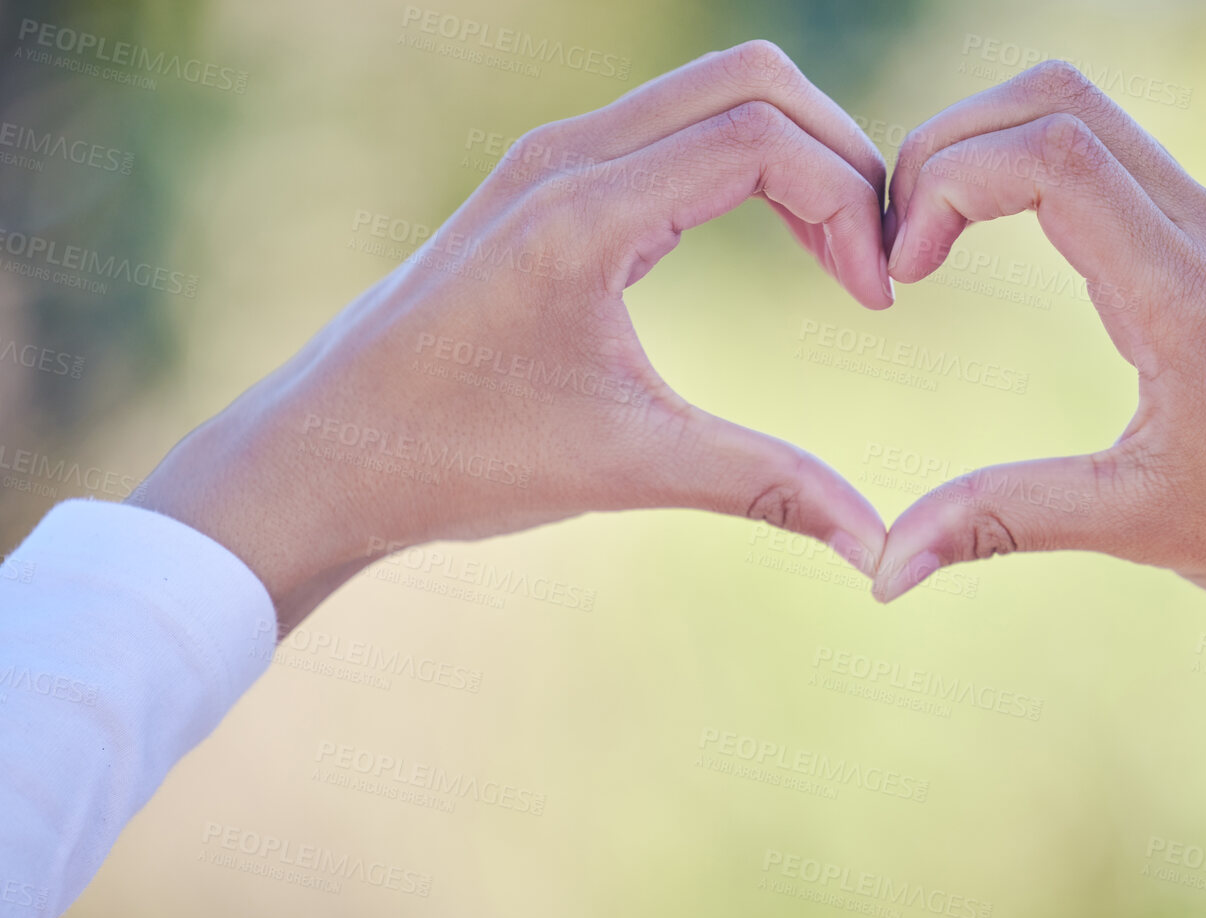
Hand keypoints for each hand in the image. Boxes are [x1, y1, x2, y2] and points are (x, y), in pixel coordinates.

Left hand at [130, 41, 892, 632]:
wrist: (326, 453)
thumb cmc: (456, 458)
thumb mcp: (626, 467)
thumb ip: (764, 486)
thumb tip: (878, 547)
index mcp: (582, 209)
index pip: (761, 138)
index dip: (849, 205)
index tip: (877, 299)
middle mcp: (567, 155)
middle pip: (754, 81)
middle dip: (842, 155)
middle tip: (877, 260)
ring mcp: (555, 158)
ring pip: (717, 93)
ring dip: (799, 155)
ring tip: (842, 256)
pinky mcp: (551, 181)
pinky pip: (678, 129)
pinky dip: (750, 164)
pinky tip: (779, 243)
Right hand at [872, 61, 1205, 711]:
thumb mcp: (1142, 529)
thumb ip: (1003, 522)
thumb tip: (886, 565)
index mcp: (1189, 296)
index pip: (1050, 153)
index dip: (946, 182)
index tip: (903, 272)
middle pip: (1059, 99)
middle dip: (950, 143)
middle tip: (900, 240)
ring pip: (1089, 120)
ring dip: (992, 152)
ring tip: (932, 242)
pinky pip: (1119, 168)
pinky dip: (1036, 177)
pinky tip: (1000, 252)